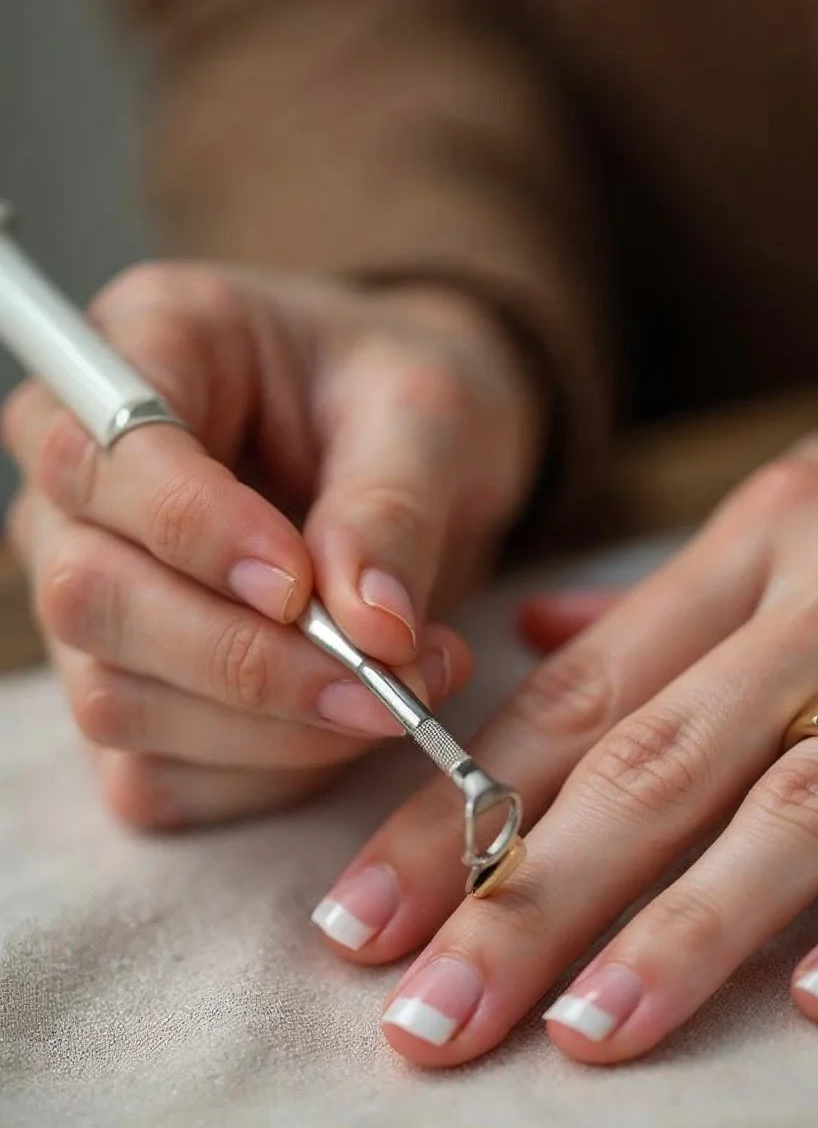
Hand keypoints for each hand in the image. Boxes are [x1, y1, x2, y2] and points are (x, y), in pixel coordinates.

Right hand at [2, 262, 541, 826]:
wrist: (418, 449)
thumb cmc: (403, 400)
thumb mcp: (427, 413)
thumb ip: (392, 508)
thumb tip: (374, 632)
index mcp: (144, 350)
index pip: (105, 454)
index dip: (195, 534)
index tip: (302, 586)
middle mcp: (81, 483)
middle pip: (89, 598)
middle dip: (243, 661)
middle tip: (385, 678)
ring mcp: (91, 593)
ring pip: (116, 702)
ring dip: (269, 731)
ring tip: (404, 691)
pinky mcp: (129, 687)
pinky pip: (155, 775)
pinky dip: (262, 776)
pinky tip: (347, 730)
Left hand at [311, 372, 817, 1062]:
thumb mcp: (797, 504)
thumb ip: (664, 598)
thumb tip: (526, 644)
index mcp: (752, 544)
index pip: (574, 701)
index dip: (455, 815)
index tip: (360, 920)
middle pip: (654, 765)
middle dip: (527, 902)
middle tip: (429, 1020)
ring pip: (800, 802)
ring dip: (687, 928)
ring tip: (584, 1039)